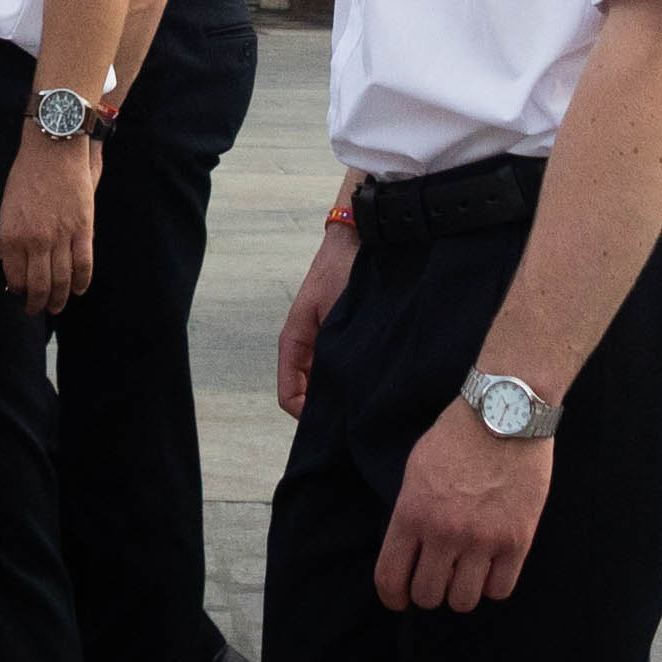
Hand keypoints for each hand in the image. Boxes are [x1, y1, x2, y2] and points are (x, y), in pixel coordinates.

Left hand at [0, 126, 99, 311]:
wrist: (53, 147)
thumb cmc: (27, 173)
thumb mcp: (7, 207)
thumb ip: (13, 237)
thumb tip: (16, 263)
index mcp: (10, 235)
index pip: (14, 277)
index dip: (19, 290)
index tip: (21, 293)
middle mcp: (34, 241)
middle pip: (38, 286)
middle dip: (37, 303)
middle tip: (37, 309)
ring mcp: (61, 236)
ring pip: (61, 280)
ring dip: (59, 299)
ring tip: (57, 306)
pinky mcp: (83, 228)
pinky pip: (84, 264)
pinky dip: (82, 282)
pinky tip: (78, 289)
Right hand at [274, 224, 350, 417]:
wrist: (362, 237)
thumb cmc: (347, 271)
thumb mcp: (338, 318)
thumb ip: (331, 356)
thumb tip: (337, 396)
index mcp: (295, 340)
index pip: (289, 396)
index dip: (307, 417)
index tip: (335, 424)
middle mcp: (306, 343)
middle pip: (307, 393)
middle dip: (327, 408)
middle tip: (355, 416)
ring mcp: (322, 339)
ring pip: (324, 382)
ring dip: (340, 392)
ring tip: (366, 397)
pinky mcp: (340, 334)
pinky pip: (339, 366)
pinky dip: (351, 377)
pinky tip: (372, 376)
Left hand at [375, 406, 551, 610]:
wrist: (506, 413)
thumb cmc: (457, 436)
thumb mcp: (416, 471)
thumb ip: (410, 514)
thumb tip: (409, 552)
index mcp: (412, 513)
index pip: (390, 579)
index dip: (393, 598)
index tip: (400, 600)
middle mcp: (444, 532)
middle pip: (428, 596)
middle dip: (429, 593)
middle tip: (438, 579)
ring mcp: (482, 539)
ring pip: (464, 600)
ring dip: (462, 592)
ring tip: (466, 574)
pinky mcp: (517, 540)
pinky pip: (500, 590)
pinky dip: (494, 585)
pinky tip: (492, 567)